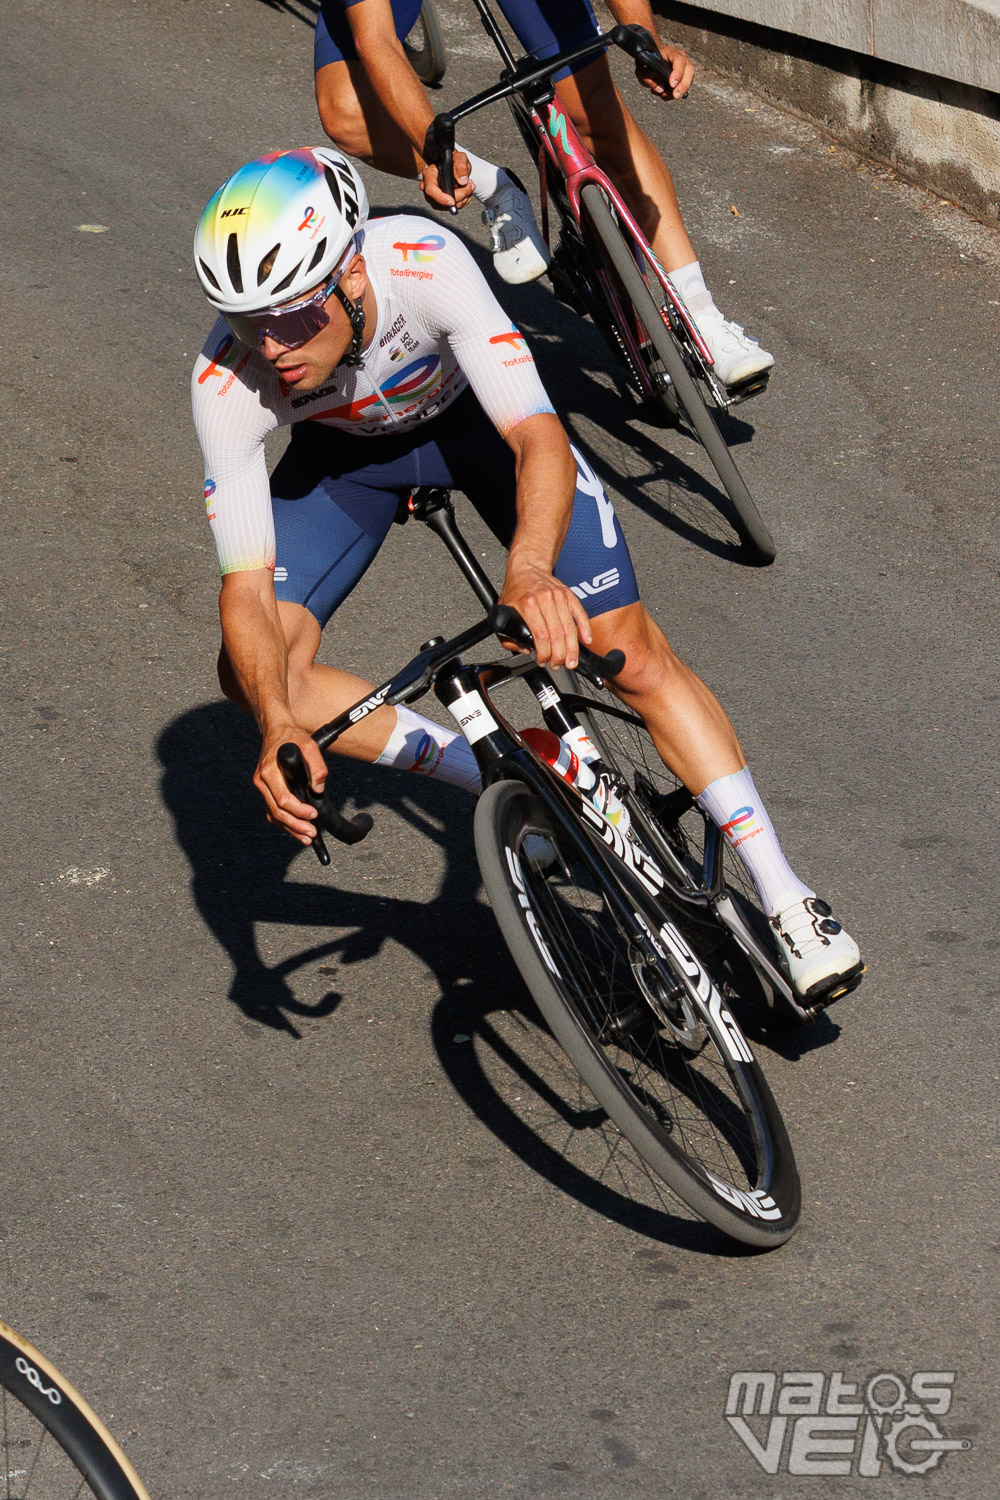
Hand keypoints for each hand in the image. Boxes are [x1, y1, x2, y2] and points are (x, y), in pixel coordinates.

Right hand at [254, 725, 327, 845]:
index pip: (282, 799)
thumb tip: (318, 788)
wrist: (277, 730)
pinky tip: (296, 829)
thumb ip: (317, 767)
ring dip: (290, 828)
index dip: (298, 811)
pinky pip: (272, 811)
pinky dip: (284, 823)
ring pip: (273, 815)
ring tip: (306, 837)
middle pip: (277, 811)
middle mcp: (261, 782)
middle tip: (311, 834)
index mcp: (268, 772)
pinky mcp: (266, 790)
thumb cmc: (292, 737)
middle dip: (295, 825)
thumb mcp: (310, 746)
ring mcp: (262, 787)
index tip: (313, 814)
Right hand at [418, 152, 475, 210]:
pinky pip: (452, 208)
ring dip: (463, 200)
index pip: (430, 189)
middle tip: (470, 186)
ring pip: (447, 207)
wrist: (455, 165)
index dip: (441, 198)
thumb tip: (462, 181)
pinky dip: (463, 202)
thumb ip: (461, 166)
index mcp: (429, 174)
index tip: (453, 201)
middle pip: (439, 201)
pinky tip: (467, 192)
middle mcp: (428, 187)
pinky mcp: (442, 203)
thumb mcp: (460, 158)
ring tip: (470, 187)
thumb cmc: (454, 160)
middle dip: (458, 198)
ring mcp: (434, 197)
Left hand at [499, 563, 593, 669]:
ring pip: (570, 628)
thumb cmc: (516, 590)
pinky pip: (580, 614)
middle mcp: (545, 599)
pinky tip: (587, 641)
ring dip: (572, 649)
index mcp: (528, 604)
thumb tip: (524, 650)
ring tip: (571, 662)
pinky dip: (585, 628)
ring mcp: (559, 596)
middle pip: (557, 634)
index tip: (542, 660)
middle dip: (559, 655)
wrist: (527, 567)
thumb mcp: (503, 611)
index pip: (541, 636)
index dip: (544, 654)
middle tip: (558, 665)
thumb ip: (508, 635)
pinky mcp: (569, 595)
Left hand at [637, 42, 694, 99]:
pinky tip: (666, 94)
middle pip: (689, 69)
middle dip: (683, 85)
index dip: (678, 72)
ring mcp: (684, 67)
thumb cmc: (646, 66)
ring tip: (665, 95)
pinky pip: (686, 86)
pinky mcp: (685, 77)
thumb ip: (648, 79)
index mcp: (669, 52)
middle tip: (675, 95)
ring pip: (690, 79)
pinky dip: (677, 93)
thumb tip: (661, 89)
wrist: (650, 65)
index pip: (678, 60)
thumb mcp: (642, 71)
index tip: (672, 84)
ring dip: (680, 90)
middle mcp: (680, 57)